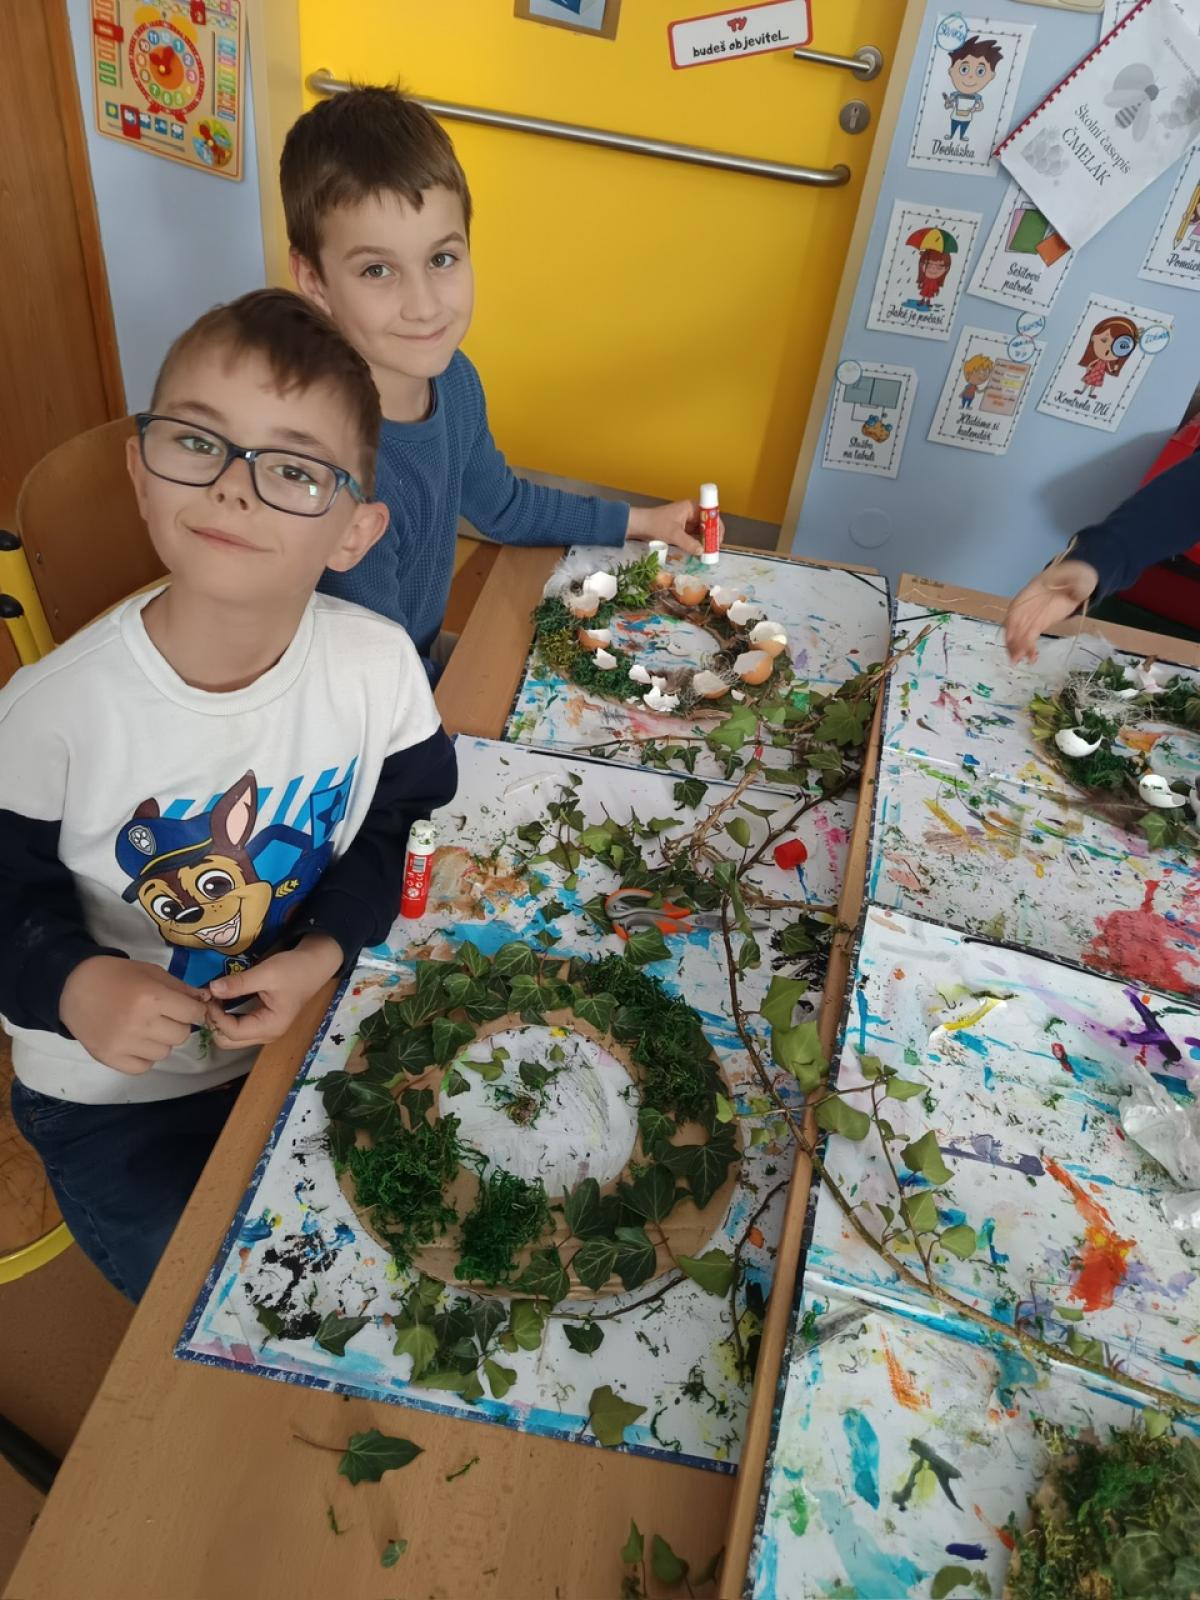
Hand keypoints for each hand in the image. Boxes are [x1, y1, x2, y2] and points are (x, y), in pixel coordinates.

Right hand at [59, 956, 208, 1074]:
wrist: (73, 987)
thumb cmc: (117, 976)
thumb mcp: (152, 972)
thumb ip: (181, 988)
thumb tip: (206, 1001)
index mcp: (152, 997)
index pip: (193, 1014)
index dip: (194, 1010)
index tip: (187, 1008)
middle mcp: (140, 1023)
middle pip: (181, 1036)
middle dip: (177, 1025)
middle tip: (162, 1016)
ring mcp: (124, 1044)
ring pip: (165, 1053)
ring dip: (160, 1041)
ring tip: (145, 1028)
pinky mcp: (111, 1059)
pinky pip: (144, 1067)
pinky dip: (143, 1057)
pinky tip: (134, 1042)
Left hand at [204, 935, 343, 1050]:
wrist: (314, 965)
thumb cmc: (294, 970)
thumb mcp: (267, 973)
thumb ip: (239, 983)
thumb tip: (211, 988)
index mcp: (270, 1026)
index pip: (232, 1032)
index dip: (216, 1016)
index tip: (210, 995)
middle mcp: (266, 1035)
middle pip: (228, 1041)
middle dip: (214, 1023)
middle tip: (211, 999)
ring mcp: (264, 1031)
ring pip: (231, 1037)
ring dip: (218, 1021)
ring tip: (215, 999)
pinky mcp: (262, 1023)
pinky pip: (237, 1028)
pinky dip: (226, 1018)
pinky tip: (223, 1001)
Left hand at [626, 502, 709, 556]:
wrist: (639, 525)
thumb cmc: (656, 524)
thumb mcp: (673, 534)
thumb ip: (688, 543)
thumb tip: (701, 551)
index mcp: (691, 507)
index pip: (711, 514)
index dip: (717, 526)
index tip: (718, 539)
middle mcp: (691, 512)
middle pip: (708, 523)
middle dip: (712, 536)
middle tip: (715, 549)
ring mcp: (687, 520)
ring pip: (702, 530)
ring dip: (706, 540)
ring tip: (709, 552)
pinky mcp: (682, 529)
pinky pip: (694, 535)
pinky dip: (698, 542)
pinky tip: (700, 551)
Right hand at [1004, 559, 1098, 663]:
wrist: (1079, 581)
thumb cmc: (1075, 576)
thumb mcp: (1076, 576)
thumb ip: (1073, 586)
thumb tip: (1073, 595)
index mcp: (1033, 590)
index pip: (1018, 606)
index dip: (1013, 621)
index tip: (1012, 635)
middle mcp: (1028, 604)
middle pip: (1016, 623)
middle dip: (1013, 640)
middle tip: (1015, 656)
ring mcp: (1032, 614)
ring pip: (1020, 632)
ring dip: (1016, 647)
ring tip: (1017, 661)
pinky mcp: (1039, 624)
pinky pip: (1029, 637)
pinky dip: (1027, 648)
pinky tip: (1030, 658)